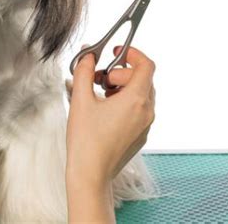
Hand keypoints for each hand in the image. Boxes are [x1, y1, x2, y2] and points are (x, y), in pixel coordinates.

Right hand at [66, 44, 154, 188]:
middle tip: (100, 77)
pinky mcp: (140, 134)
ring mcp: (145, 124)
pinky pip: (138, 107)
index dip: (132, 53)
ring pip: (141, 92)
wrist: (91, 175)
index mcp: (135, 100)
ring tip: (100, 93)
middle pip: (142, 78)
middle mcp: (146, 111)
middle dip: (120, 71)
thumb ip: (84, 71)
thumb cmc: (86, 141)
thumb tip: (88, 55)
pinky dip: (125, 100)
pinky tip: (105, 108)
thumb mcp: (81, 99)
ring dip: (122, 85)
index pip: (146, 65)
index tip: (117, 51)